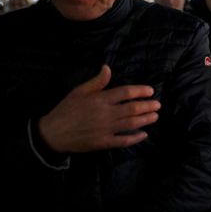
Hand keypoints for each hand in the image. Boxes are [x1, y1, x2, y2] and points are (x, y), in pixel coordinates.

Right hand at [38, 65, 160, 152]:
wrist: (52, 133)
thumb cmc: (66, 110)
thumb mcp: (79, 91)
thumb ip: (96, 81)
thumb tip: (108, 68)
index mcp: (99, 99)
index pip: (125, 92)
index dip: (140, 91)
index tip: (151, 91)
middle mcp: (105, 114)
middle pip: (132, 109)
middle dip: (147, 106)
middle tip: (158, 105)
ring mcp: (105, 129)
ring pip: (131, 124)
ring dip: (145, 120)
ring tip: (155, 116)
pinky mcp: (103, 142)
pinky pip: (123, 141)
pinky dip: (135, 138)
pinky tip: (144, 134)